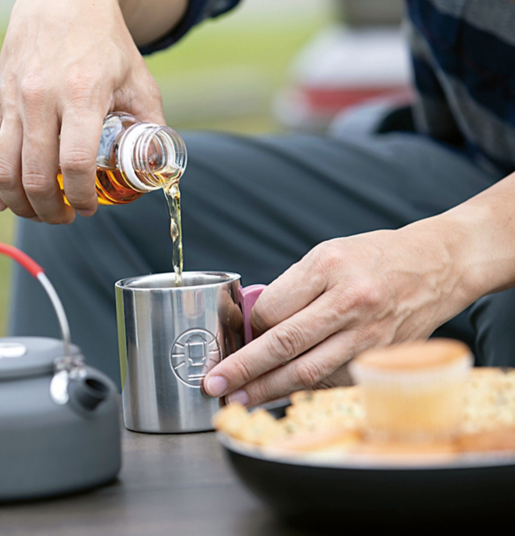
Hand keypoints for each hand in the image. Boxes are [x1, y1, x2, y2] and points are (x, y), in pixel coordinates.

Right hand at [0, 0, 164, 223]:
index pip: (76, 163)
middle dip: (51, 210)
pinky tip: (2, 198)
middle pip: (36, 176)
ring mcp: (12, 101)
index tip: (89, 209)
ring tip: (39, 212)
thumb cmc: (104, 40)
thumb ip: (150, 123)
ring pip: (3, 170)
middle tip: (65, 217)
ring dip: (21, 203)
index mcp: (81, 95)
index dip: (82, 196)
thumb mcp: (138, 79)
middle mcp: (41, 99)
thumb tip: (158, 166)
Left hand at [203, 224, 472, 405]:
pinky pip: (336, 380)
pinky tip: (285, 394)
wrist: (438, 265)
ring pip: (310, 372)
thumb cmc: (374, 257)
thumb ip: (293, 288)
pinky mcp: (384, 357)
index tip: (239, 337)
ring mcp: (370, 333)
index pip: (273, 308)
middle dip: (244, 369)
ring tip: (241, 400)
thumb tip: (256, 326)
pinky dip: (307, 390)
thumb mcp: (327, 254)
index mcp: (329, 266)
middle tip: (215, 385)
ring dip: (270, 390)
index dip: (250, 328)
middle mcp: (351, 301)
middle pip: (285, 344)